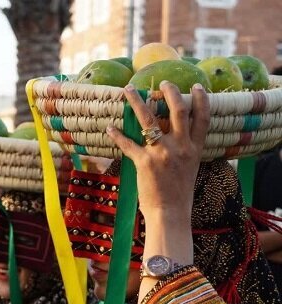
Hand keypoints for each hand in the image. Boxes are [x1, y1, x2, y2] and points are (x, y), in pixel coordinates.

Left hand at [107, 81, 208, 219]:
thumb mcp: (189, 170)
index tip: (197, 87)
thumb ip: (185, 153)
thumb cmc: (179, 195)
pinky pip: (128, 143)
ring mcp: (162, 153)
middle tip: (163, 82)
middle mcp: (181, 147)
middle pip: (178, 111)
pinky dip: (117, 135)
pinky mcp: (145, 162)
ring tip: (128, 89)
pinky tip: (110, 127)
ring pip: (148, 120)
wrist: (170, 213)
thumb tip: (177, 140)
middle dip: (171, 92)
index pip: (203, 119)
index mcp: (195, 150)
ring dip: (137, 102)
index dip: (201, 100)